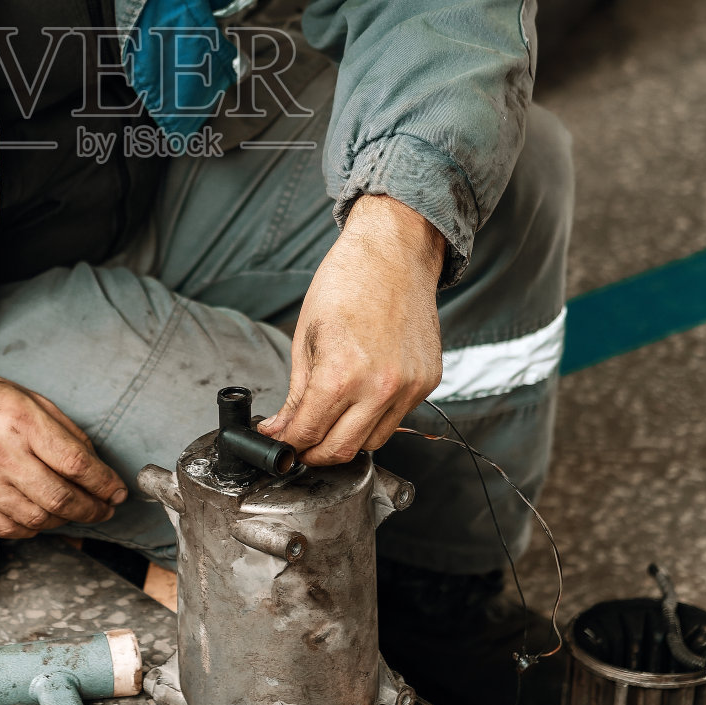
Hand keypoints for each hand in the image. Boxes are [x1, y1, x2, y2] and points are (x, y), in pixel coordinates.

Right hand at [0, 367, 127, 538]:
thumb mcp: (24, 395)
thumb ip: (61, 428)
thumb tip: (94, 463)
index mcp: (20, 420)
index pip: (75, 463)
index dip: (104, 482)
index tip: (117, 490)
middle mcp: (0, 454)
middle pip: (60, 498)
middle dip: (92, 509)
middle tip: (104, 509)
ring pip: (37, 519)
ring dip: (65, 521)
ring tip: (76, 512)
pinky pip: (8, 529)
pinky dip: (33, 529)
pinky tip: (42, 518)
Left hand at [258, 195, 444, 463]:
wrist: (394, 252)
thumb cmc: (346, 282)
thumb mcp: (305, 335)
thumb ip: (296, 391)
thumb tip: (281, 428)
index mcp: (341, 374)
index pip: (307, 434)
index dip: (286, 443)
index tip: (277, 441)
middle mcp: (379, 388)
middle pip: (341, 451)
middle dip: (312, 452)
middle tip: (298, 441)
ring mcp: (409, 388)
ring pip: (373, 442)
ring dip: (347, 439)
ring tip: (329, 418)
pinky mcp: (428, 382)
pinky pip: (397, 417)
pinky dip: (375, 416)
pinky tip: (361, 395)